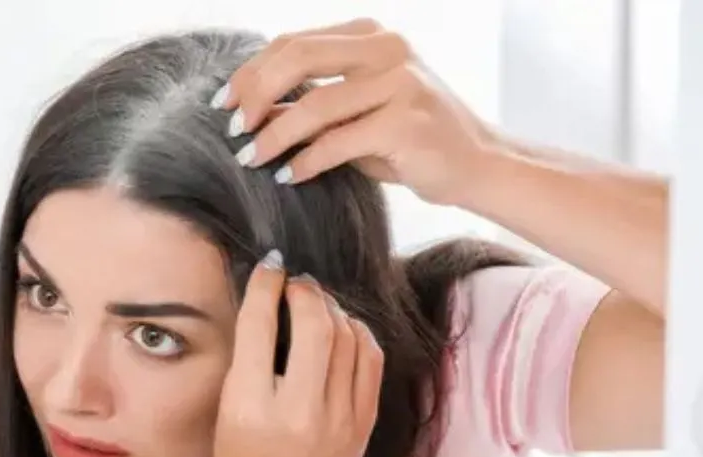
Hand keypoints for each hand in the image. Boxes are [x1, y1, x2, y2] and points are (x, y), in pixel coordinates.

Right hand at [206, 251, 383, 456]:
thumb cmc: (238, 455)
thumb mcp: (229, 403)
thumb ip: (251, 352)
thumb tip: (273, 290)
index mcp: (251, 407)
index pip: (262, 326)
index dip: (267, 286)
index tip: (270, 266)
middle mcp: (298, 416)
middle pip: (315, 327)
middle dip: (306, 291)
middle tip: (296, 283)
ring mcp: (338, 425)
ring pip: (348, 338)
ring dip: (332, 309)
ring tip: (318, 303)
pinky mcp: (362, 430)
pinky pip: (371, 362)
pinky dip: (358, 334)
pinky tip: (343, 327)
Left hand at [214, 18, 499, 205]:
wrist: (477, 165)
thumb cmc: (409, 141)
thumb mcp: (357, 111)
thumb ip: (312, 103)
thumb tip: (249, 113)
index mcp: (372, 36)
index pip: (295, 42)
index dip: (252, 71)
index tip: (225, 102)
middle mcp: (388, 50)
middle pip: (298, 58)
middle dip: (256, 93)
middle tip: (233, 127)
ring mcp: (401, 83)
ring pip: (315, 104)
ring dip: (274, 134)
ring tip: (251, 157)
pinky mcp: (407, 122)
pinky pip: (338, 141)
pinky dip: (306, 160)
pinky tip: (289, 175)